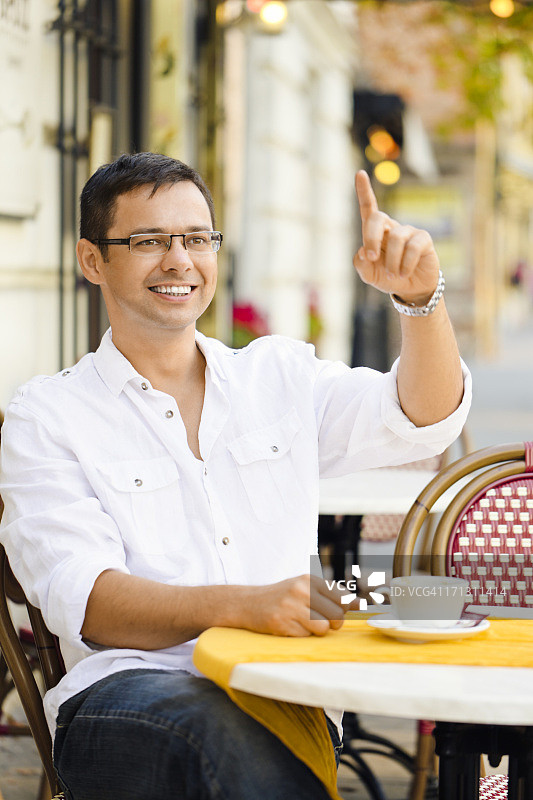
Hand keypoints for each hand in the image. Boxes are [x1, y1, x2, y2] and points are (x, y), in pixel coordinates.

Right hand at [246, 574, 346, 636]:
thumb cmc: (283, 597)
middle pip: (336, 615)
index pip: (343, 598)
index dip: (344, 610)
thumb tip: (359, 604)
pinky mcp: (282, 622)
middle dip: (333, 624)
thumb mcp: (305, 588)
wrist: (249, 603)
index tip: (337, 613)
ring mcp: (291, 606)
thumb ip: (330, 595)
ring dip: (316, 631)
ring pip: (323, 628)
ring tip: (303, 623)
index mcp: (310, 580)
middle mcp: (302, 590)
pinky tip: (290, 626)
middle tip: (319, 620)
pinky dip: (301, 635)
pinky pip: (306, 636)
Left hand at [354, 170, 439, 304]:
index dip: (364, 191)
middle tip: (371, 257)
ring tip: (393, 275)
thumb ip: (361, 264)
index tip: (359, 173)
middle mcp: (391, 227)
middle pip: (377, 217)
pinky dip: (405, 264)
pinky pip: (412, 247)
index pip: (369, 208)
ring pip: (395, 238)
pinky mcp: (423, 239)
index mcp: (376, 232)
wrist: (410, 289)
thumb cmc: (388, 277)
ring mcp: (408, 231)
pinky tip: (404, 273)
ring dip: (391, 261)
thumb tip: (363, 252)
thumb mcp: (369, 275)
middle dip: (371, 237)